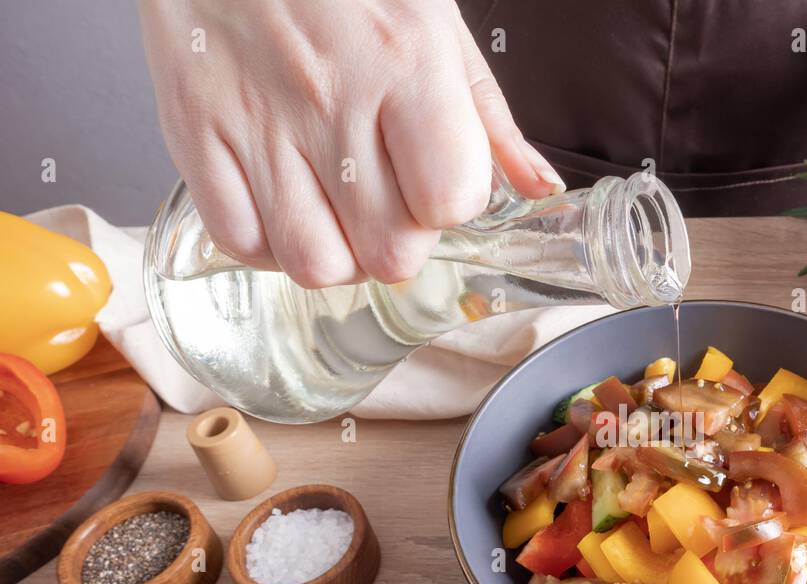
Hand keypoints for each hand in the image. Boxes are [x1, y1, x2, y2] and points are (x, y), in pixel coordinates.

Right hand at [139, 0, 561, 287]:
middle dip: (399, 242)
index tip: (439, 182)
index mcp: (405, 66)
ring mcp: (257, 121)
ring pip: (315, 264)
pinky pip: (242, 241)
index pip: (449, 200)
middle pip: (388, 253)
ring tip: (337, 211)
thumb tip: (539, 187)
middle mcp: (331, 100)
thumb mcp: (436, 24)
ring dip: (337, 254)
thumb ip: (489, 118)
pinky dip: (270, 244)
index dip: (451, 206)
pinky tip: (286, 207)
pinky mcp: (194, 133)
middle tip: (389, 203)